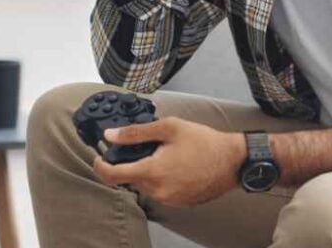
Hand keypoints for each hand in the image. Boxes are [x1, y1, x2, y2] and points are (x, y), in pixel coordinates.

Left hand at [91, 116, 245, 207]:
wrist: (233, 161)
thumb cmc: (204, 142)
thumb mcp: (169, 128)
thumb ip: (136, 132)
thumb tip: (110, 135)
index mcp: (153, 171)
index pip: (113, 175)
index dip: (100, 166)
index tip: (98, 157)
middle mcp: (158, 190)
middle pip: (129, 179)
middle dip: (130, 163)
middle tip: (143, 146)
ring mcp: (169, 199)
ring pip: (144, 185)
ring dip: (146, 171)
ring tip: (164, 153)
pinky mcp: (178, 203)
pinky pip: (159, 191)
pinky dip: (160, 179)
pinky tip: (174, 165)